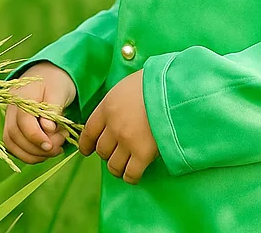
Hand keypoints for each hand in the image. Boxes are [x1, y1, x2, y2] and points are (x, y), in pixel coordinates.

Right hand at [3, 61, 75, 163]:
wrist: (50, 74)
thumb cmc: (57, 81)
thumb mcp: (60, 90)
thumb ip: (54, 109)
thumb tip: (48, 128)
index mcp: (22, 95)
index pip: (23, 121)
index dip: (36, 137)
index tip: (52, 145)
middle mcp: (11, 107)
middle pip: (14, 135)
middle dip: (37, 148)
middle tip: (58, 147)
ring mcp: (9, 117)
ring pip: (12, 144)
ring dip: (32, 154)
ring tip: (54, 150)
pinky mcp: (13, 126)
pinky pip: (15, 145)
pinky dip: (29, 154)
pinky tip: (45, 151)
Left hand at [78, 68, 158, 183]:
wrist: (174, 88)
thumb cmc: (153, 83)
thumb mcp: (126, 87)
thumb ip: (116, 104)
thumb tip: (114, 116)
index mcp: (107, 108)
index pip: (88, 132)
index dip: (86, 145)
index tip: (87, 150)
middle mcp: (113, 126)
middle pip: (102, 150)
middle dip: (107, 154)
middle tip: (115, 154)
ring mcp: (127, 141)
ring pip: (113, 165)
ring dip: (117, 168)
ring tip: (124, 167)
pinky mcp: (143, 153)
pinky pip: (131, 173)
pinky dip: (130, 177)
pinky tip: (133, 175)